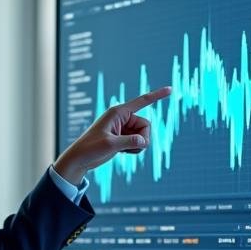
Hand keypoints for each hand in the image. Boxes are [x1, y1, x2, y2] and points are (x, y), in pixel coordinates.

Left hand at [53, 86, 171, 184]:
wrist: (80, 160)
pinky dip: (134, 150)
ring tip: (122, 151)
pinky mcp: (123, 138)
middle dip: (142, 138)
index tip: (170, 89)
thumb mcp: (110, 145)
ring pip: (144, 135)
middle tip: (129, 148)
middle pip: (146, 125)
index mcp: (118, 112)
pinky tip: (121, 153)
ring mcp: (124, 128)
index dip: (157, 95)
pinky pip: (139, 142)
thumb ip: (129, 142)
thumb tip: (144, 142)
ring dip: (138, 146)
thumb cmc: (90, 149)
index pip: (142, 101)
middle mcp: (122, 118)